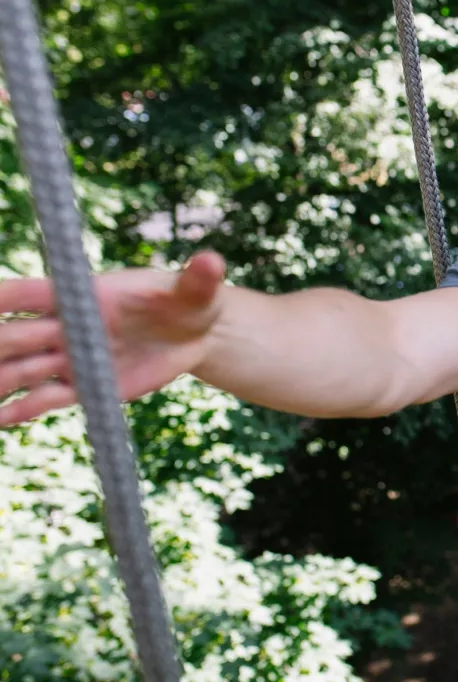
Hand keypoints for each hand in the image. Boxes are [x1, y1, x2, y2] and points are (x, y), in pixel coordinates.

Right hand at [0, 251, 226, 427]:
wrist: (196, 335)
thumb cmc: (190, 302)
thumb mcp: (197, 292)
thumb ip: (198, 278)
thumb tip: (213, 261)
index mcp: (84, 295)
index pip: (30, 293)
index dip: (4, 298)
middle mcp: (67, 326)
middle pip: (14, 335)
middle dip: (1, 343)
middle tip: (3, 351)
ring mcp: (71, 358)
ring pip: (20, 370)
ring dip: (1, 381)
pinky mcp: (83, 387)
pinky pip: (43, 399)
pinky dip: (18, 410)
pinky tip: (0, 420)